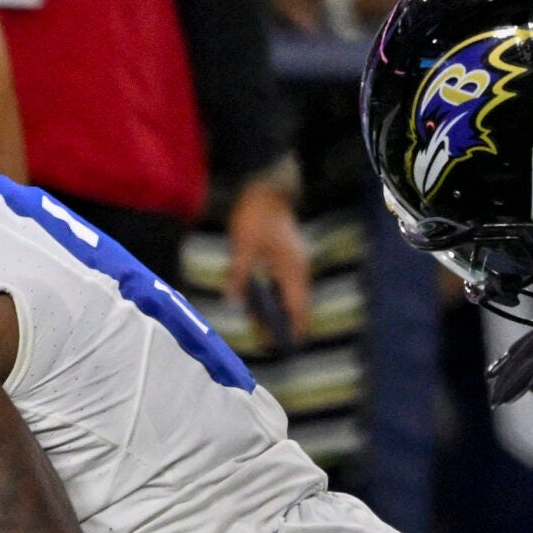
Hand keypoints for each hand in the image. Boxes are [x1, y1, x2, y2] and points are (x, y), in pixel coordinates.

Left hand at [226, 178, 312, 343]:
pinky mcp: (289, 255)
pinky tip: (264, 301)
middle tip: (270, 341)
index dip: (296, 328)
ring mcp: (296, 261)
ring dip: (281, 310)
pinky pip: (286, 283)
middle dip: (286, 324)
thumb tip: (233, 299)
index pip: (298, 307)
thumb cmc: (256, 215)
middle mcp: (299, 269)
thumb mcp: (243, 246)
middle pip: (297, 304)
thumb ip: (239, 275)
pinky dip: (277, 296)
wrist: (268, 186)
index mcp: (292, 270)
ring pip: (292, 294)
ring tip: (265, 326)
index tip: (291, 346)